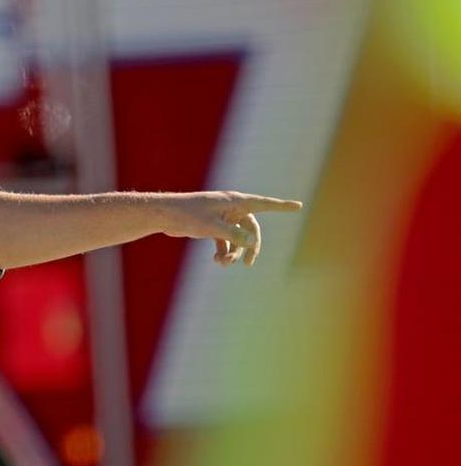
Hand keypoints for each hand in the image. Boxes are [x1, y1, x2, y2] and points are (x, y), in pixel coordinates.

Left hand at [159, 191, 302, 266]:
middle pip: (251, 229)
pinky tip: (217, 261)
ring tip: (223, 264)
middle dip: (251, 247)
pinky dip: (224, 252)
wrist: (166, 216)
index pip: (264, 204)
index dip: (282, 206)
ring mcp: (223, 217)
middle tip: (249, 263)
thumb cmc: (188, 216)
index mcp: (235, 201)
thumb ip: (233, 236)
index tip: (299, 206)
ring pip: (238, 238)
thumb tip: (252, 242)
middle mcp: (232, 208)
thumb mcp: (212, 227)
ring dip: (234, 252)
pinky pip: (226, 241)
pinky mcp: (213, 226)